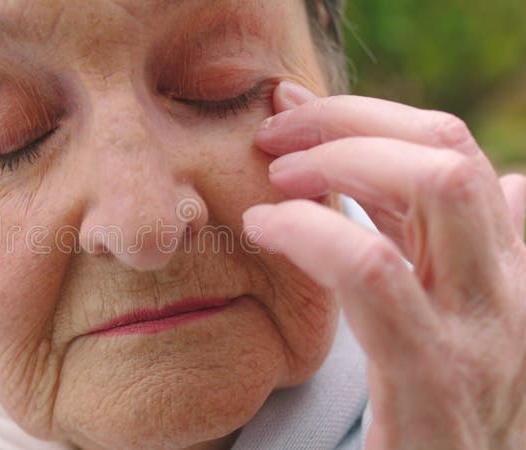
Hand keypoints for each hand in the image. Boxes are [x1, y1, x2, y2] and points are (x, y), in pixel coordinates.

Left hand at [243, 81, 525, 449]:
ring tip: (273, 180)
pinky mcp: (435, 379)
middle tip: (275, 137)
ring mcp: (482, 333)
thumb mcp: (450, 318)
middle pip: (447, 150)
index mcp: (503, 270)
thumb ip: (450, 250)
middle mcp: (508, 290)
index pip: (451, 152)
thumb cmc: (437, 418)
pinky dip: (311, 230)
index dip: (366, 117)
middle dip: (350, 121)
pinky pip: (374, 270)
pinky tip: (264, 228)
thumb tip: (514, 180)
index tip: (294, 114)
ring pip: (436, 187)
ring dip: (338, 159)